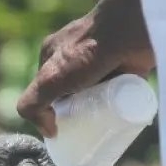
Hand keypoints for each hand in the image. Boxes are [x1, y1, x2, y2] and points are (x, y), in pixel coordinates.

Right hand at [16, 0, 154, 137]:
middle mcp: (76, 58)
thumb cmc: (88, 51)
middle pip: (71, 95)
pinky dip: (117, 106)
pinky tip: (119, 118)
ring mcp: (102, 61)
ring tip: (103, 129)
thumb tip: (49, 132)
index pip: (45, 92)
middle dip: (75, 115)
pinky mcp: (125, 67)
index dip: (50, 112)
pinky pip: (117, 92)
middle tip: (83, 133)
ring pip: (95, 95)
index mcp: (52, 56)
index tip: (60, 130)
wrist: (132, 32)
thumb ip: (32, 105)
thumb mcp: (49, 80)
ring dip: (97, 112)